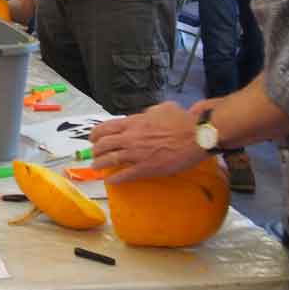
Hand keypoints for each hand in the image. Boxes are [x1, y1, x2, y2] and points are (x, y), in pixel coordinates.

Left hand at [90, 101, 205, 182]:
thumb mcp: (161, 108)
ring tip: (96, 167)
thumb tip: (145, 115)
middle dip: (96, 150)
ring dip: (100, 164)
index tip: (92, 138)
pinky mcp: (147, 168)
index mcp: (134, 122)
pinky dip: (116, 178)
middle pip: (104, 144)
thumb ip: (148, 113)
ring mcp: (137, 154)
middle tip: (93, 154)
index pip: (107, 127)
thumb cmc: (182, 120)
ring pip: (111, 159)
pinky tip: (111, 181)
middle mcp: (131, 137)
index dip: (96, 133)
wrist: (195, 136)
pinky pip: (126, 174)